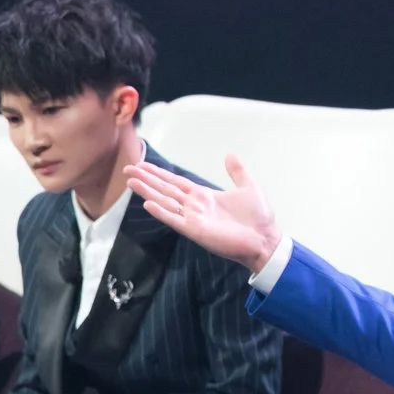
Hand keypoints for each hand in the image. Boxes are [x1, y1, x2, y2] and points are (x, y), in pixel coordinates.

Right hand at [125, 155, 282, 273]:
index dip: (159, 174)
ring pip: (165, 202)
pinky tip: (147, 204)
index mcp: (204, 196)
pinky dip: (161, 212)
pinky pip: (175, 220)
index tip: (142, 165)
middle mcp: (195, 206)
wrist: (266, 239)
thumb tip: (230, 154)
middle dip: (147, 180)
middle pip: (165, 189)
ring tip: (131, 182)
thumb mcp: (248, 187)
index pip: (176, 182)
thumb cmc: (258, 218)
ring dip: (148, 192)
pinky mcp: (196, 230)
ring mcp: (193, 219)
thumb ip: (237, 172)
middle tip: (128, 169)